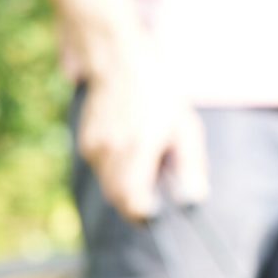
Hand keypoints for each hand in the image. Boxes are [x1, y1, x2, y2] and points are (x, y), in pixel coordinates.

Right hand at [76, 56, 208, 223]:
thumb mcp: (185, 127)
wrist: (119, 61)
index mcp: (137, 147)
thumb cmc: (158, 93)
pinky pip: (101, 169)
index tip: (157, 216)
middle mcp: (110, 150)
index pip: (132, 201)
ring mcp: (94, 146)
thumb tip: (191, 201)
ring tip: (145, 161)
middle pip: (118, 198)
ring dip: (126, 185)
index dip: (144, 215)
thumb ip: (189, 166)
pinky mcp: (86, 142)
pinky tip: (131, 148)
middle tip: (155, 199)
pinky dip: (116, 170)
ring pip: (108, 185)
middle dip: (136, 203)